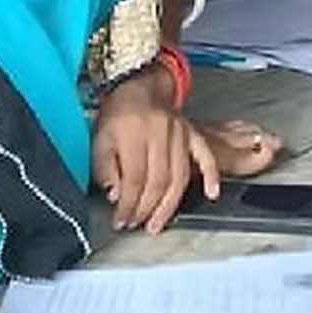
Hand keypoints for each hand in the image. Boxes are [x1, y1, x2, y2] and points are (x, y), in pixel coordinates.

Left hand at [92, 63, 221, 232]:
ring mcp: (180, 133)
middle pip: (158, 181)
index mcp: (133, 132)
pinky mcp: (193, 133)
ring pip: (180, 176)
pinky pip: (206, 155)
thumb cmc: (117, 116)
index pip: (134, 178)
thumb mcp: (99, 140)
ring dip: (169, 205)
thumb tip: (117, 197)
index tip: (121, 221)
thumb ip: (105, 169)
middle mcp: (159, 133)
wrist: (139, 87)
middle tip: (137, 225)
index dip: (128, 205)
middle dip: (146, 209)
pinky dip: (211, 175)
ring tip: (158, 223)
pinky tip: (212, 193)